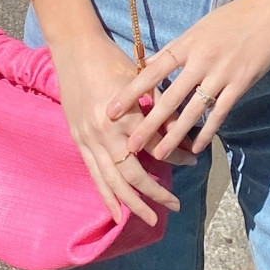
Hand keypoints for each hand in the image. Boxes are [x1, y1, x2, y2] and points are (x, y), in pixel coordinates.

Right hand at [48, 28, 185, 228]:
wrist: (75, 49)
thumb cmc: (112, 60)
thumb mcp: (142, 80)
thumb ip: (160, 108)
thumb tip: (183, 134)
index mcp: (125, 115)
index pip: (157, 145)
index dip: (177, 155)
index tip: (194, 161)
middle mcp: (106, 133)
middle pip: (134, 174)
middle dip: (156, 193)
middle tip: (175, 205)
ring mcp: (89, 140)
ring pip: (113, 182)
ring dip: (133, 204)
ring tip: (151, 219)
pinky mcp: (79, 142)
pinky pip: (94, 176)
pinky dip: (106, 197)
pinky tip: (116, 214)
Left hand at [109, 0, 269, 162]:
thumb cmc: (234, 16)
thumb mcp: (200, 27)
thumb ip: (176, 48)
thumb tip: (150, 64)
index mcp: (187, 43)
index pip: (153, 72)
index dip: (131, 92)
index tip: (111, 109)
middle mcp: (201, 60)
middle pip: (169, 97)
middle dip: (147, 123)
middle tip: (129, 144)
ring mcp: (221, 73)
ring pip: (192, 111)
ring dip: (174, 136)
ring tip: (158, 154)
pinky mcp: (241, 83)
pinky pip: (219, 113)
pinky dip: (206, 132)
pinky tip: (196, 148)